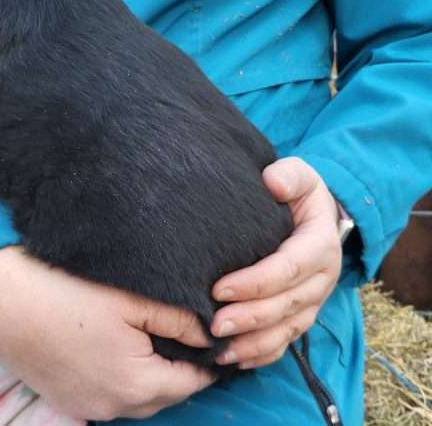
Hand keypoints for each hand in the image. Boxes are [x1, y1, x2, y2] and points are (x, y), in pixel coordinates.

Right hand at [0, 246, 214, 420]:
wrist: (2, 298)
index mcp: (135, 384)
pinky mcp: (65, 401)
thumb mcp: (131, 299)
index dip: (208, 361)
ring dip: (153, 377)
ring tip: (156, 342)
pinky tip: (120, 352)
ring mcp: (85, 408)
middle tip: (189, 338)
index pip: (191, 383)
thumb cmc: (69, 292)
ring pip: (137, 398)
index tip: (217, 340)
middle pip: (165, 394)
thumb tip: (212, 335)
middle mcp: (111, 407)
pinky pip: (109, 398)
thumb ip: (179, 320)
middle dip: (182, 371)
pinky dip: (124, 381)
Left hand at [211, 157, 341, 368]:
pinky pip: (287, 341)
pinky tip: (235, 360)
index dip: (255, 282)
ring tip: (220, 350)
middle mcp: (321, 278)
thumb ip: (289, 175)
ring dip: (254, 342)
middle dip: (250, 317)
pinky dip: (263, 354)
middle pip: (287, 304)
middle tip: (213, 325)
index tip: (219, 288)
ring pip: (287, 329)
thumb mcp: (300, 174)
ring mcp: (313, 299)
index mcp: (320, 244)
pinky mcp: (302, 313)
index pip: (289, 268)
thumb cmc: (298, 192)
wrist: (313, 214)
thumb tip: (273, 184)